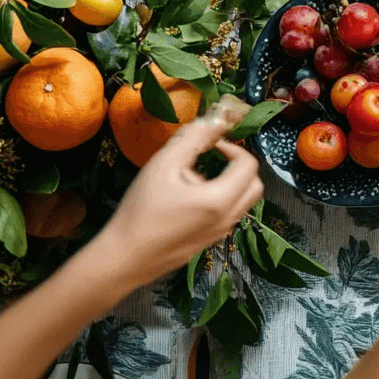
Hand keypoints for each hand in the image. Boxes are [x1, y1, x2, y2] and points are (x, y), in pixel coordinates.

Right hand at [89, 116, 262, 289]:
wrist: (125, 258)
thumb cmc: (142, 209)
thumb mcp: (164, 165)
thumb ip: (193, 139)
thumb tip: (216, 120)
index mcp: (222, 199)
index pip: (248, 164)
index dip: (232, 147)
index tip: (210, 144)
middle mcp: (228, 218)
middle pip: (253, 185)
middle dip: (237, 165)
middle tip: (211, 157)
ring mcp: (220, 233)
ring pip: (241, 201)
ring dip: (227, 182)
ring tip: (190, 178)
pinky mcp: (209, 242)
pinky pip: (226, 215)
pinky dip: (217, 199)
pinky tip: (184, 199)